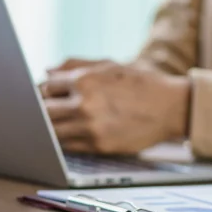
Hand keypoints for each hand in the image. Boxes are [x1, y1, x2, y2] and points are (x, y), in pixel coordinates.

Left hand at [40, 60, 189, 154]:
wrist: (171, 107)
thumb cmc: (141, 83)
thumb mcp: (109, 64)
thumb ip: (75, 65)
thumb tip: (47, 72)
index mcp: (84, 80)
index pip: (46, 87)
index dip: (43, 91)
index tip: (45, 95)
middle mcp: (84, 103)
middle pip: (43, 111)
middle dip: (40, 111)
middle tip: (40, 112)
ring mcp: (90, 127)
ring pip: (52, 132)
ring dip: (48, 129)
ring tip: (53, 126)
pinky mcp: (99, 146)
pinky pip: (68, 146)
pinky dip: (63, 142)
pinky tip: (67, 136)